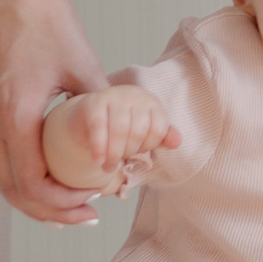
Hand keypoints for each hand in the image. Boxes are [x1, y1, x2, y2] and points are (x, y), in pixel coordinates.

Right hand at [0, 0, 111, 222]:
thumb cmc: (47, 18)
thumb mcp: (84, 64)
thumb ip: (113, 108)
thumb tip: (163, 138)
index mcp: (14, 112)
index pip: (31, 182)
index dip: (60, 204)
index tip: (90, 205)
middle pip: (9, 188)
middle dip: (46, 209)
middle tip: (81, 214)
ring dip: (26, 193)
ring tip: (62, 200)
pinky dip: (10, 169)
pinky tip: (38, 169)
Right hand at [43, 86, 180, 197]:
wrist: (85, 119)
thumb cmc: (120, 129)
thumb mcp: (143, 134)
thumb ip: (161, 137)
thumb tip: (177, 141)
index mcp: (150, 101)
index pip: (159, 128)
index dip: (149, 146)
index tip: (138, 152)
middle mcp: (134, 94)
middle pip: (139, 130)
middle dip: (129, 151)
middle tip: (119, 161)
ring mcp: (112, 95)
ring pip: (120, 130)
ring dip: (114, 154)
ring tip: (108, 167)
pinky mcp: (92, 102)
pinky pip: (98, 128)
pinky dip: (99, 148)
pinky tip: (97, 161)